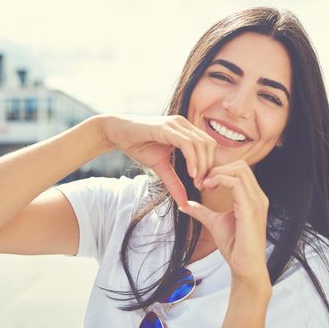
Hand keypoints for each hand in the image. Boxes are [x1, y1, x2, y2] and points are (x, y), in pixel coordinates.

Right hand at [102, 114, 216, 206]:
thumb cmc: (139, 146)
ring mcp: (176, 124)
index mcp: (186, 130)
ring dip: (202, 165)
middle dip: (209, 167)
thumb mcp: (160, 167)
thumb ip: (174, 183)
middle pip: (210, 144)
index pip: (209, 146)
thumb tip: (184, 203)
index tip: (204, 184)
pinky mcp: (167, 127)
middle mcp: (184, 124)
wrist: (118, 134)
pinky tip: (191, 173)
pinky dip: (192, 159)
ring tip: (197, 182)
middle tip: (202, 185)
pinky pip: (187, 143)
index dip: (210, 165)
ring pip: (201, 144)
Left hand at [179, 160, 270, 287]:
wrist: (245, 266)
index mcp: (253, 197)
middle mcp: (258, 196)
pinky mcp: (250, 209)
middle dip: (219, 168)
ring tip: (204, 185)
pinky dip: (219, 180)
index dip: (220, 171)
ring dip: (218, 173)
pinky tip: (208, 189)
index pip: (240, 170)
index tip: (204, 182)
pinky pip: (236, 183)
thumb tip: (185, 204)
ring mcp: (257, 201)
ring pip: (239, 170)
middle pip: (241, 165)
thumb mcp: (214, 222)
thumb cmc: (234, 246)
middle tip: (203, 181)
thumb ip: (202, 211)